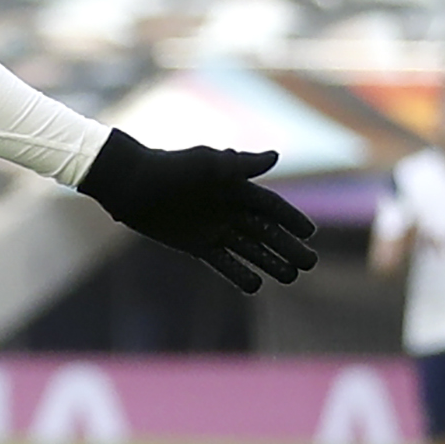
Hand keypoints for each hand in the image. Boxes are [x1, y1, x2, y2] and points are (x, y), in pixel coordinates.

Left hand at [77, 130, 314, 291]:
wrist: (134, 185)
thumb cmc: (172, 168)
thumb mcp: (209, 164)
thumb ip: (242, 165)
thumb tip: (275, 157)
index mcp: (237, 188)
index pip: (272, 207)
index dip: (291, 219)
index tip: (310, 233)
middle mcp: (230, 210)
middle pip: (266, 232)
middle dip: (288, 247)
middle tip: (310, 264)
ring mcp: (215, 229)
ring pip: (250, 249)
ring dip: (271, 262)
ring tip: (291, 277)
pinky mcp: (197, 245)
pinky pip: (223, 262)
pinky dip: (238, 273)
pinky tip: (256, 286)